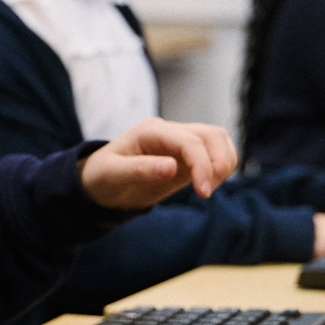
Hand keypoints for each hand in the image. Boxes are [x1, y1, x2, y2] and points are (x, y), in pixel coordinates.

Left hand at [80, 118, 236, 209]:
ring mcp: (180, 142)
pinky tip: (207, 185)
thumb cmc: (102, 177)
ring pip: (218, 140)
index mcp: (152, 131)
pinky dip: (221, 167)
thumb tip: (171, 167)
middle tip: (207, 192)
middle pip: (212, 135)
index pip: (190, 141)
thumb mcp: (112, 175)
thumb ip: (140, 169)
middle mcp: (170, 132)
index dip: (203, 165)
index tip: (204, 193)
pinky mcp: (187, 157)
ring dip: (224, 163)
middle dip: (219, 162)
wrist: (100, 184)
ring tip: (207, 189)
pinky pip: (215, 154)